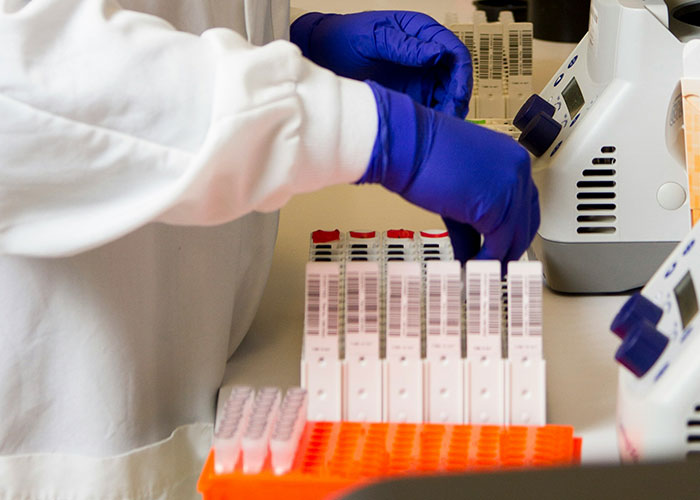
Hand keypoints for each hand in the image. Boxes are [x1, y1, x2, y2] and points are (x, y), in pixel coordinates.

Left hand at [291, 11, 471, 117]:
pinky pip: (430, 106)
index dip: (461, 73)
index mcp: (419, 32)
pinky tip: (432, 125)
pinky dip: (435, 116)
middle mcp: (423, 54)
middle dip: (457, 95)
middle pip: (454, 76)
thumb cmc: (345, 37)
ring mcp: (418, 74)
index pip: (453, 51)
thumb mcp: (374, 37)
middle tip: (452, 113)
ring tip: (443, 123)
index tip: (458, 92)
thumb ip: (405, 45)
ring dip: (448, 108)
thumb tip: (435, 53)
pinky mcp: (410, 93)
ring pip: (446, 93)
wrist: (323, 54)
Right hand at [359, 82, 539, 267]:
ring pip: (514, 236)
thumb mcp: (457, 189)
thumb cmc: (422, 157)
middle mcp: (518, 169)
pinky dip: (486, 260)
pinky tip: (471, 266)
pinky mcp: (495, 204)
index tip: (503, 247)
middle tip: (495, 267)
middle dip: (509, 249)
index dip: (514, 231)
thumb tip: (474, 254)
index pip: (526, 203)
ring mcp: (510, 186)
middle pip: (526, 222)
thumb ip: (471, 223)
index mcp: (511, 158)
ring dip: (496, 259)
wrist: (406, 145)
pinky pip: (498, 243)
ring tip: (480, 272)